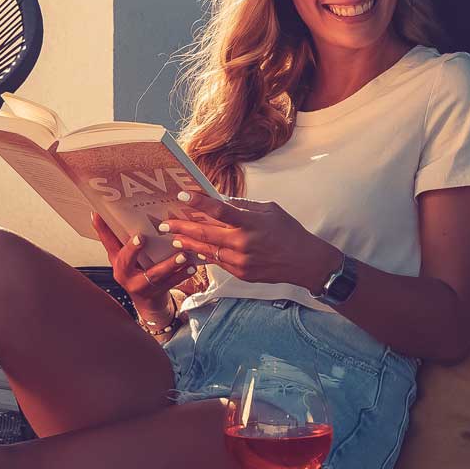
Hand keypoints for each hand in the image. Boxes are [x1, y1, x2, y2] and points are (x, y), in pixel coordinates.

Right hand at [91, 214, 197, 323]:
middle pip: (125, 261)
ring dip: (168, 264)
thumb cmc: (137, 273)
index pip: (106, 242)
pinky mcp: (156, 292)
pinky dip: (182, 275)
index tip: (98, 214)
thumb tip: (103, 210)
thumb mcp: (125, 257)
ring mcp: (140, 285)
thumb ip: (119, 238)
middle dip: (132, 249)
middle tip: (141, 238)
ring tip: (181, 255)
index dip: (102, 229)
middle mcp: (125, 274)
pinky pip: (171, 283)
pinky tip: (192, 267)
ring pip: (154, 275)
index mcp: (117, 261)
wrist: (148, 302)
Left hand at [158, 191, 339, 290]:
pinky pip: (217, 262)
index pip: (220, 210)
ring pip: (207, 250)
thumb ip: (243, 206)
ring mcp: (240, 261)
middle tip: (165, 222)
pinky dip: (204, 254)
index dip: (199, 202)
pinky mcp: (240, 273)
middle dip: (182, 226)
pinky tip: (194, 248)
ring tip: (173, 236)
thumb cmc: (288, 231)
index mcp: (251, 223)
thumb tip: (220, 201)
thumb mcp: (269, 210)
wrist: (304, 262)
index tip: (182, 195)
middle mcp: (243, 243)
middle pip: (205, 233)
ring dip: (188, 242)